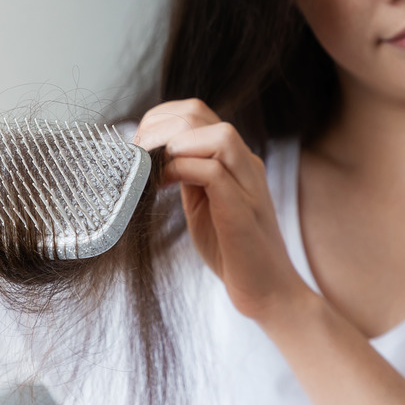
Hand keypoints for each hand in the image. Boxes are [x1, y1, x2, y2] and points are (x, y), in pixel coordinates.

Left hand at [135, 99, 305, 319]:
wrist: (268, 291)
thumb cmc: (231, 250)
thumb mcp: (200, 204)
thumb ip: (186, 176)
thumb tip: (151, 157)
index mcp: (233, 159)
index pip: (194, 113)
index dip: (158, 120)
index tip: (137, 147)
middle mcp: (245, 164)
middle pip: (200, 115)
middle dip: (157, 128)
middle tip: (136, 156)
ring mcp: (249, 185)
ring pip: (218, 134)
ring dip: (173, 144)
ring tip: (152, 168)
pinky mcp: (244, 211)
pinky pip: (214, 172)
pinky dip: (183, 170)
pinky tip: (164, 186)